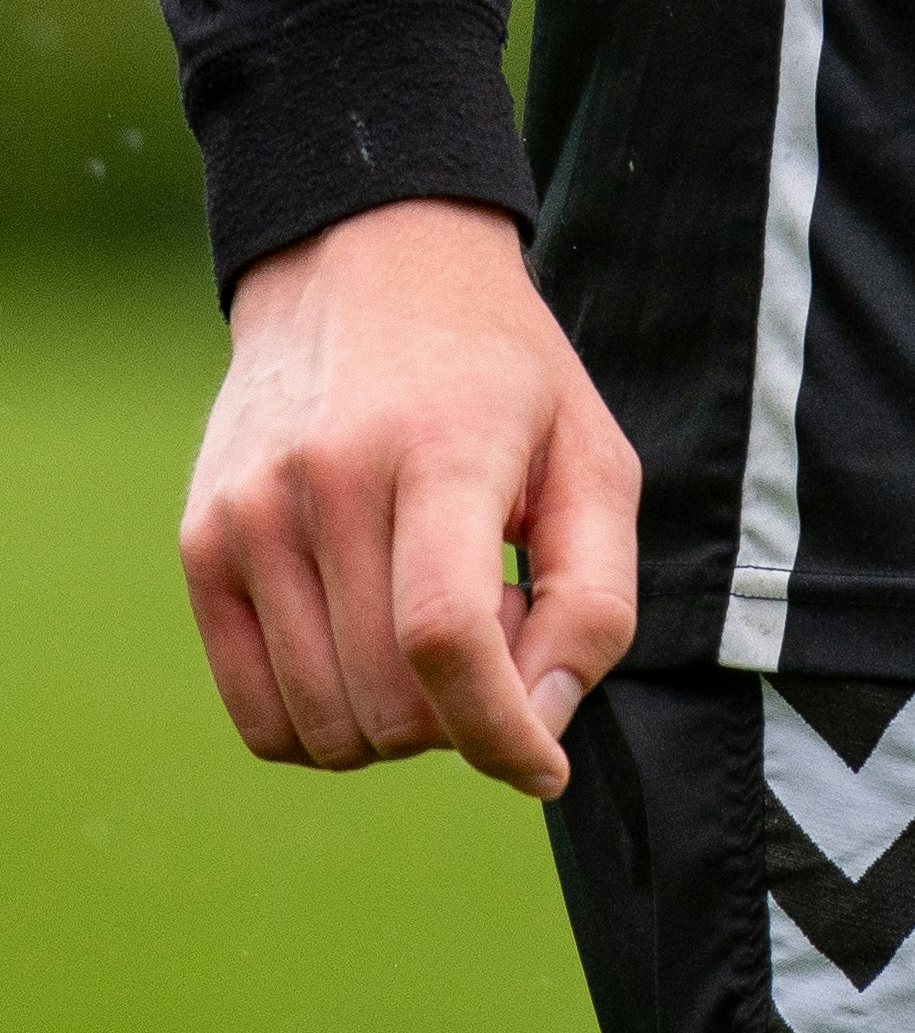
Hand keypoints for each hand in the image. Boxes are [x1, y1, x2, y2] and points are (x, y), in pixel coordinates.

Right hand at [178, 197, 639, 800]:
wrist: (367, 264)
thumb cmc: (500, 373)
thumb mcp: (591, 453)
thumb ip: (594, 597)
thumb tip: (543, 729)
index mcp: (441, 445)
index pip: (447, 636)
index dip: (499, 731)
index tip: (543, 769)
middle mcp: (329, 478)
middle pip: (388, 698)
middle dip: (461, 712)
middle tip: (493, 619)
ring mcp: (251, 513)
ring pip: (323, 724)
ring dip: (395, 720)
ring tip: (428, 614)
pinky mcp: (202, 543)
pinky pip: (259, 716)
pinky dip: (324, 721)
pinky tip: (368, 640)